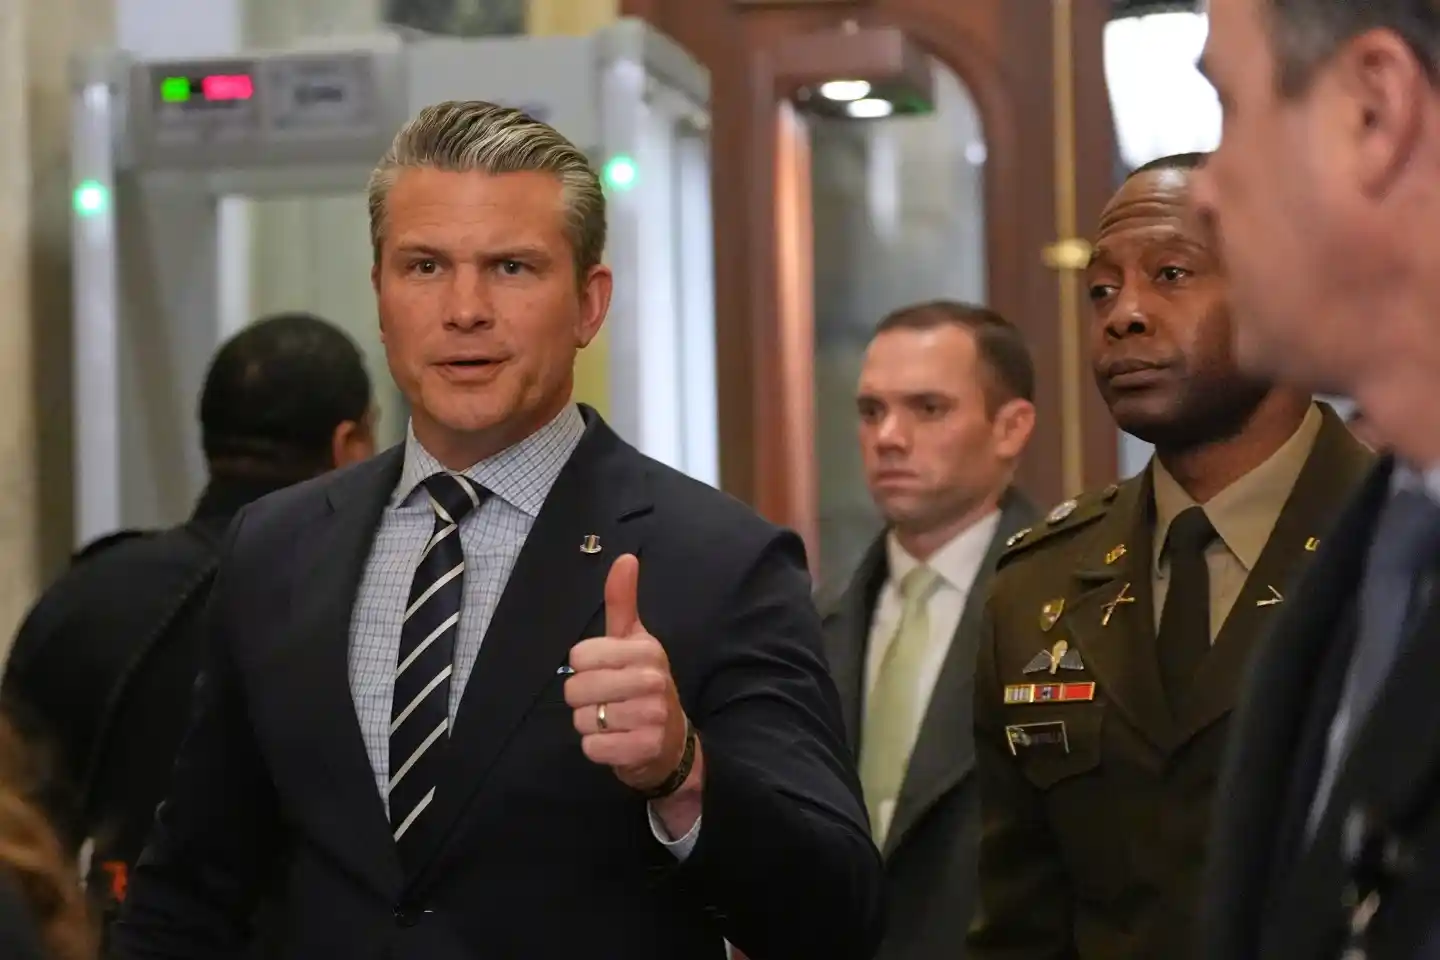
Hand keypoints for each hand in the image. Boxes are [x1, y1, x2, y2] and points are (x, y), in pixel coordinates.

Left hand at [566, 554, 689, 792]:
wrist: (670, 741)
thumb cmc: (643, 684)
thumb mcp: (635, 641)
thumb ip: (623, 601)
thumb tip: (625, 557)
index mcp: (646, 650)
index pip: (579, 656)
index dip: (584, 667)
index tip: (605, 672)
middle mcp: (652, 681)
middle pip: (576, 688)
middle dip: (583, 699)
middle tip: (606, 701)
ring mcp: (650, 716)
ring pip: (582, 720)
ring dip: (590, 725)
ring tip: (613, 722)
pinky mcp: (643, 748)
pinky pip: (592, 747)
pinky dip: (596, 748)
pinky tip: (616, 741)